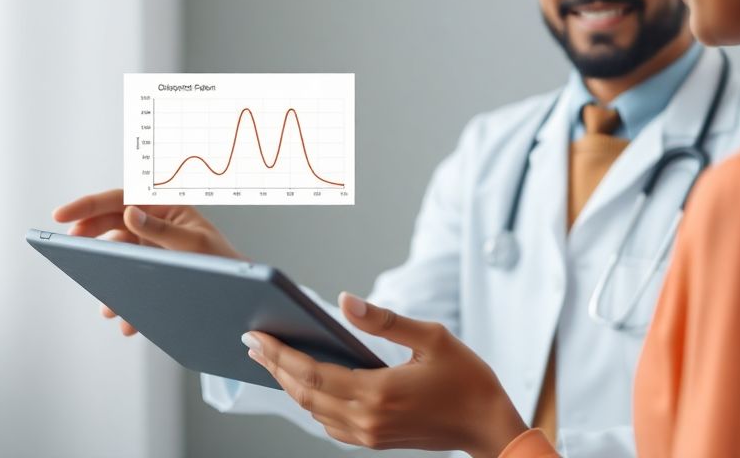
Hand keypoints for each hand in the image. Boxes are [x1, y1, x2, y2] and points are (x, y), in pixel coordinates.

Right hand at [52, 188, 243, 334]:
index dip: (87, 206)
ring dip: (107, 281)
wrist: (242, 295)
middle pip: (109, 225)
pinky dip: (123, 301)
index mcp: (165, 208)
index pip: (119, 199)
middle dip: (90, 241)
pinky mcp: (152, 272)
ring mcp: (151, 248)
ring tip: (106, 307)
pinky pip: (127, 282)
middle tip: (72, 253)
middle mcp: (154, 224)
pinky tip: (126, 322)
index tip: (59, 216)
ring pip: (116, 258)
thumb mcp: (193, 245)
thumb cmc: (224, 262)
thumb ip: (160, 229)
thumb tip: (128, 212)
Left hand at [245, 293, 528, 457]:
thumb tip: (342, 300)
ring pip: (314, 411)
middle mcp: (367, 419)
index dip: (279, 354)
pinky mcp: (375, 440)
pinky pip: (330, 422)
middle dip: (275, 367)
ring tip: (270, 358)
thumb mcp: (432, 337)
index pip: (312, 373)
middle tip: (251, 342)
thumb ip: (384, 321)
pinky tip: (304, 383)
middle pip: (304, 394)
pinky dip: (311, 402)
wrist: (488, 426)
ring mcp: (369, 434)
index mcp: (378, 392)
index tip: (255, 336)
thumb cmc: (467, 378)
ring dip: (289, 385)